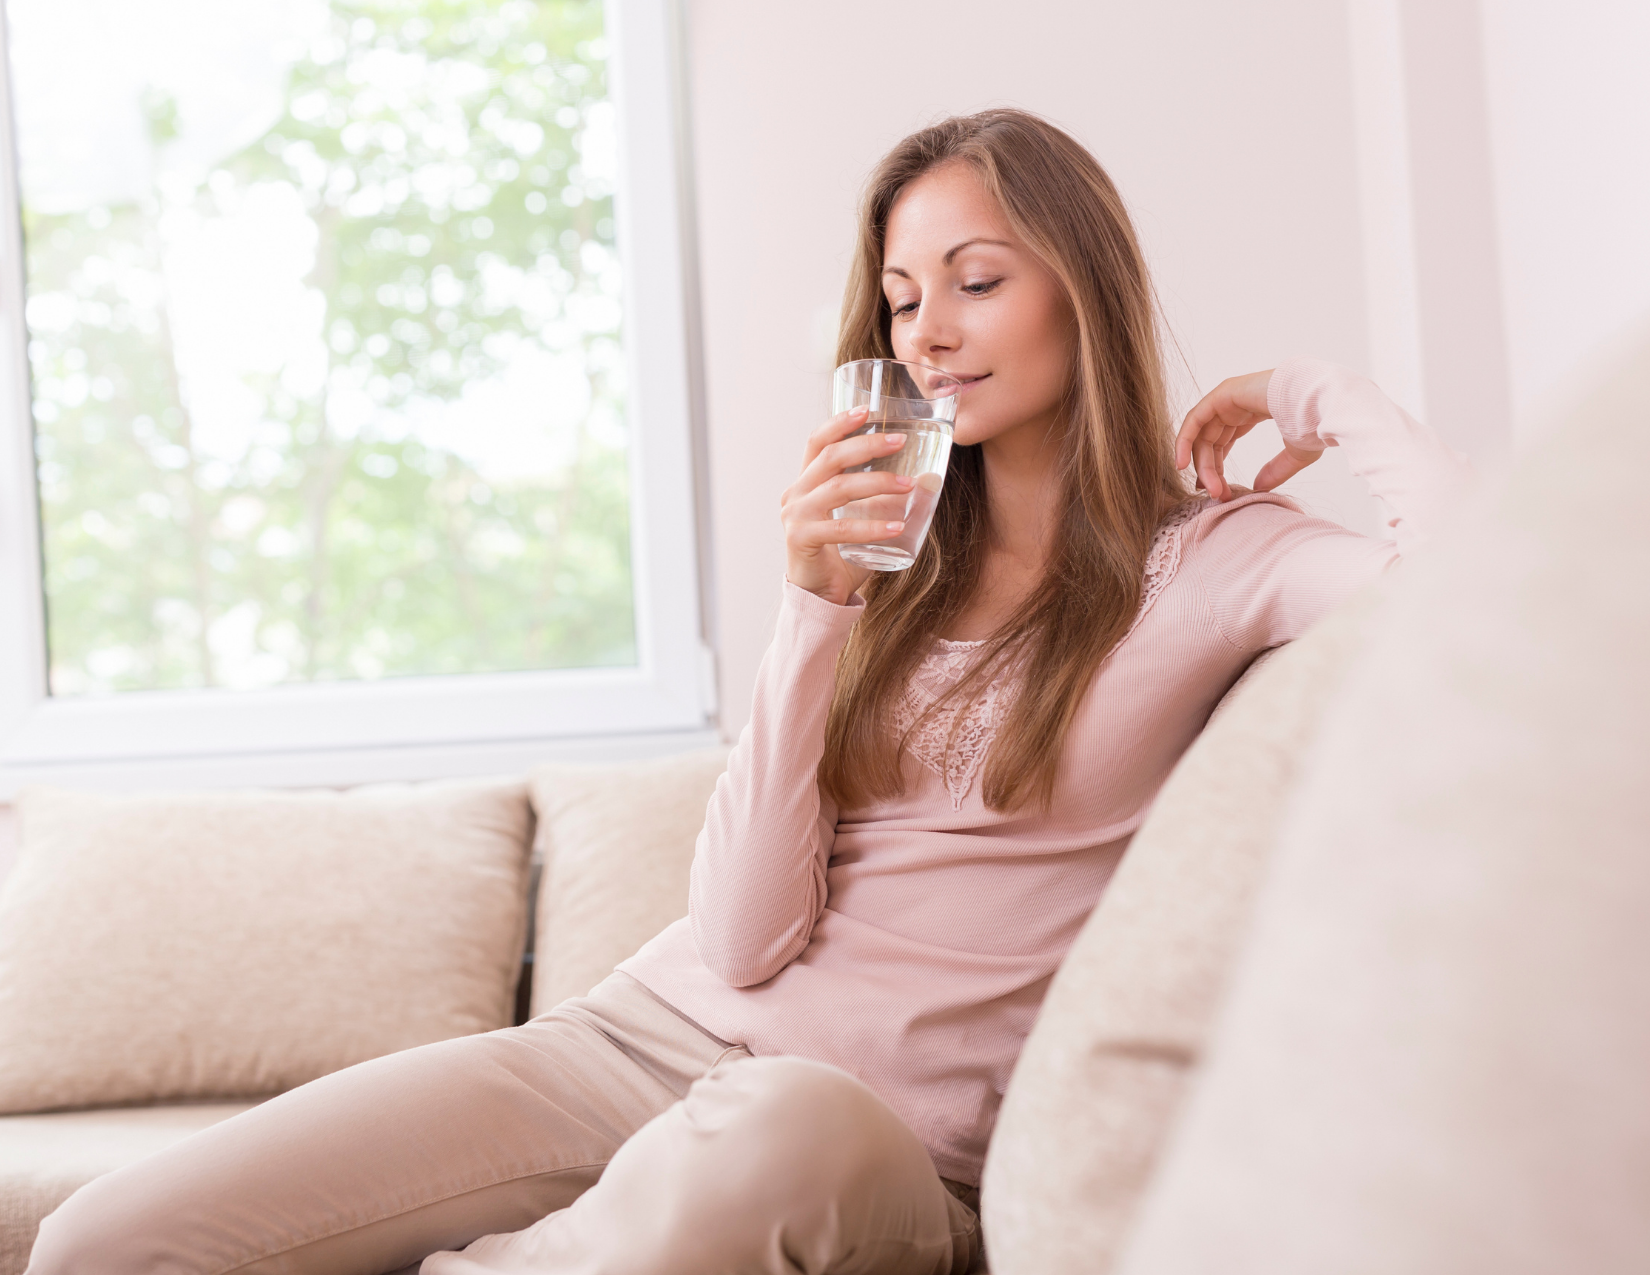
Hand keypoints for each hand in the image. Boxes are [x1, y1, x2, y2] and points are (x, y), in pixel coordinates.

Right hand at [781, 405, 912, 605]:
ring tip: (909, 486)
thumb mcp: (862, 519)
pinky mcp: (801, 539)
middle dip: (868, 445)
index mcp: (806, 483)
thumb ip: (884, 500)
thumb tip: (927, 479)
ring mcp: (795, 516)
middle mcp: (796, 494)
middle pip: (831, 457)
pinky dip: (871, 526)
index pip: (817, 442)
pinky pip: (840, 528)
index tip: (868, 410)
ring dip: (878, 483)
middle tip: (901, 442)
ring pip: (839, 488)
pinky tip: (897, 527)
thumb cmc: (842, 556)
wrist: (819, 596)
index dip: (840, 423)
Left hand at [1175, 369, 1318, 501]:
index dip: (1217, 467)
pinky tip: (1183, 464)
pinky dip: (1185, 441)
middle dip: (1210, 470)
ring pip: (1203, 434)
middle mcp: (1237, 403)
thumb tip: (1259, 487)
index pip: (1224, 441)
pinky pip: (1195, 420)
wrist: (1320, 402)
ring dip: (1202, 463)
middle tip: (1215, 494)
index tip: (1219, 491)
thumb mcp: (1295, 453)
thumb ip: (1276, 469)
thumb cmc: (1314, 422)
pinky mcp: (1223, 393)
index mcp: (1253, 411)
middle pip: (1211, 441)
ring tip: (1206, 488)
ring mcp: (1229, 396)